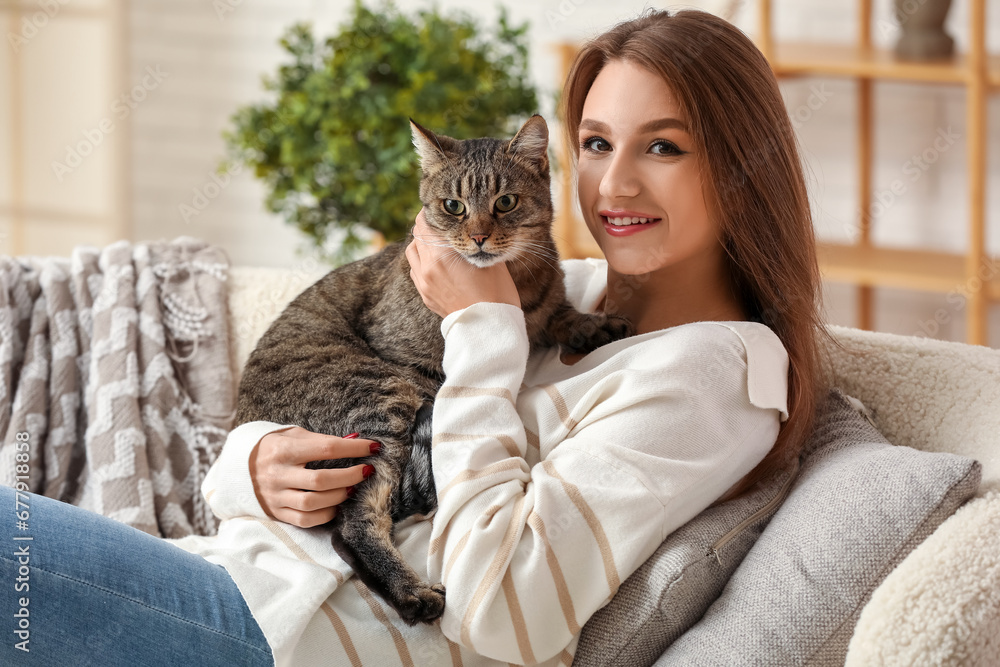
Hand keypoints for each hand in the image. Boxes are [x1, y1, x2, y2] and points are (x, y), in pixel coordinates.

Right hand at [249, 427, 379, 527]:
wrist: (240, 468)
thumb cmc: (276, 447)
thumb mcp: (295, 435)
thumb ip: (323, 440)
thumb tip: (356, 441)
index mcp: (283, 449)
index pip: (326, 448)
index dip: (354, 448)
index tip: (373, 447)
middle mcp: (277, 474)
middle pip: (320, 480)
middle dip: (350, 476)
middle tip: (366, 471)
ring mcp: (276, 496)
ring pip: (313, 503)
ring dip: (339, 496)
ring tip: (353, 488)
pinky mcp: (277, 513)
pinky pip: (305, 520)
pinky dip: (326, 514)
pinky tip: (336, 504)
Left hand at [405, 208, 520, 317]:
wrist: (489, 329)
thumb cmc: (496, 293)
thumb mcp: (489, 259)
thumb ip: (474, 240)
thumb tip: (472, 229)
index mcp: (441, 255)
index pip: (424, 223)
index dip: (430, 213)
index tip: (439, 209)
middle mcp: (427, 268)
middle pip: (416, 236)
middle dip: (426, 227)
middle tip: (440, 223)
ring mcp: (424, 284)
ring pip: (412, 253)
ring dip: (421, 244)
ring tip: (437, 242)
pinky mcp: (426, 296)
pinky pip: (416, 271)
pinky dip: (422, 262)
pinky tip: (437, 263)